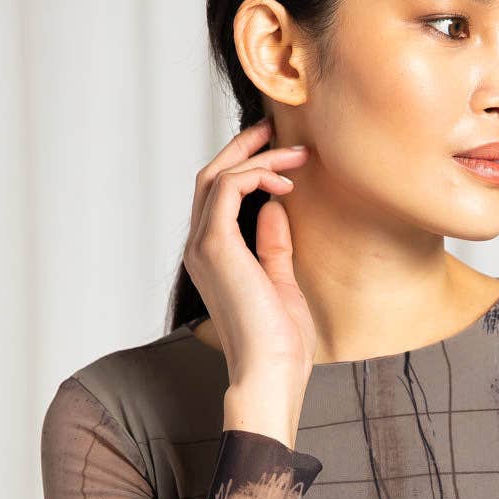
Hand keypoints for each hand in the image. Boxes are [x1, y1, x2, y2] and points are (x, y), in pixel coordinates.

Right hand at [185, 117, 317, 383]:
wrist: (271, 372)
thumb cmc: (280, 341)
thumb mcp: (281, 282)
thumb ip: (274, 245)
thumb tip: (276, 209)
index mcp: (214, 256)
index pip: (219, 196)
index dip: (246, 165)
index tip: (280, 151)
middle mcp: (200, 247)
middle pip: (212, 177)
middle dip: (244, 147)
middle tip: (276, 127)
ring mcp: (203, 245)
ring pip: (219, 176)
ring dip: (259, 158)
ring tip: (298, 154)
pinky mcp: (215, 245)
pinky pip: (228, 188)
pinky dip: (256, 175)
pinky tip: (286, 182)